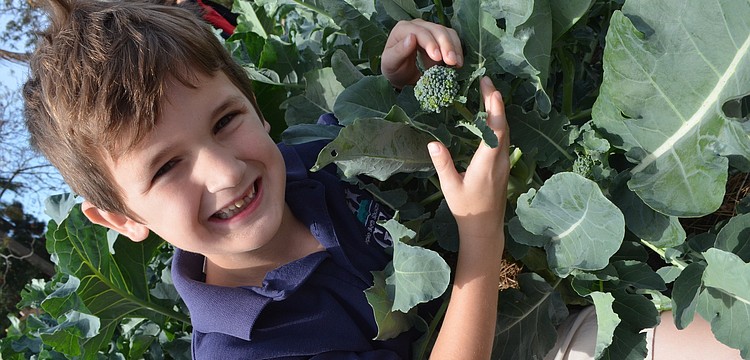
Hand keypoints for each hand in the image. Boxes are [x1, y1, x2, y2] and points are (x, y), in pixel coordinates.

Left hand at [381, 19, 463, 88]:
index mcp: (402, 29)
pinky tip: (458, 63)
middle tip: (451, 62)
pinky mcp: (440, 37)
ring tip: (457, 64)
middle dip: (445, 46)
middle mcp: (417, 26)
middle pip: (436, 30)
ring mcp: (430, 30)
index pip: (420, 32)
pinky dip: (457, 50)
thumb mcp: (390, 63)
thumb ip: (398, 52)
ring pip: (447, 33)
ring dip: (454, 48)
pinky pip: (452, 39)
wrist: (401, 75)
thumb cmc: (394, 68)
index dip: (430, 43)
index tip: (437, 57)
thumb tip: (411, 38)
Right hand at [427, 76, 507, 359]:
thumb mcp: (450, 187)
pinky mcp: (504, 167)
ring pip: (506, 131)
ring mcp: (505, 163)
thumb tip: (433, 143)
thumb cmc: (466, 210)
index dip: (493, 104)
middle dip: (496, 101)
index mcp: (487, 162)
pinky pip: (504, 139)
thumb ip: (443, 164)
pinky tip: (489, 119)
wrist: (485, 229)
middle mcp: (500, 159)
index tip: (487, 85)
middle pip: (503, 124)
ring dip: (498, 112)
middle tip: (486, 82)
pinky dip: (497, 124)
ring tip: (487, 94)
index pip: (495, 127)